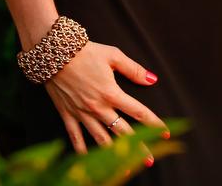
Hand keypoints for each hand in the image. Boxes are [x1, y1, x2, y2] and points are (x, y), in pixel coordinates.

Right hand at [45, 40, 167, 159]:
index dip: (153, 122)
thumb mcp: (113, 55)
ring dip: (113, 155)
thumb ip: (134, 69)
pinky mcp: (68, 115)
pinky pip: (75, 137)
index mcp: (111, 93)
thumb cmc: (87, 52)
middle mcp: (98, 108)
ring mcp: (82, 113)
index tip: (165, 132)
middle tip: (149, 159)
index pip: (137, 111)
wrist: (56, 54)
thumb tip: (153, 79)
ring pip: (100, 139)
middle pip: (122, 131)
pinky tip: (88, 161)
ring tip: (125, 169)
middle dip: (137, 146)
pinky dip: (81, 150)